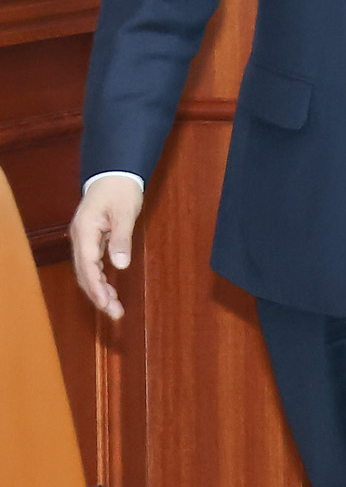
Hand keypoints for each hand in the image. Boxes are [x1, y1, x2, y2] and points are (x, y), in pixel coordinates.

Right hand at [70, 176, 144, 319]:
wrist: (114, 174)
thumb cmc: (120, 190)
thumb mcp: (125, 212)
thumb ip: (122, 238)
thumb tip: (120, 264)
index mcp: (85, 231)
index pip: (87, 265)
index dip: (95, 286)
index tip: (106, 303)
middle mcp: (80, 238)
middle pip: (84, 272)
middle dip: (97, 294)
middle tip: (114, 312)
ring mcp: (84, 239)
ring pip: (87, 271)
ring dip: (98, 289)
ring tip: (114, 307)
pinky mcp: (92, 239)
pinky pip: (92, 264)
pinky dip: (100, 278)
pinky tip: (109, 290)